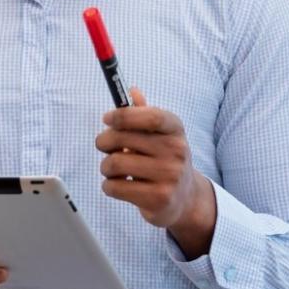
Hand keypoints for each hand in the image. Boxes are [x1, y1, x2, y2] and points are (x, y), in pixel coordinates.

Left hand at [94, 87, 217, 257]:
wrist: (184, 198)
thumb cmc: (163, 160)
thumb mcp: (159, 135)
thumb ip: (143, 114)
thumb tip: (131, 90)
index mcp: (175, 129)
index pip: (150, 116)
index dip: (123, 115)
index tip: (107, 118)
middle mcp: (176, 151)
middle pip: (121, 139)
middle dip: (104, 142)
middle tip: (105, 147)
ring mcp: (169, 176)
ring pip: (114, 164)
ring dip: (106, 167)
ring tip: (114, 169)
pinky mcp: (158, 198)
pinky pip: (114, 187)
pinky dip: (109, 186)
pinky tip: (120, 185)